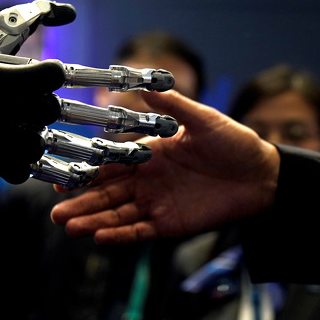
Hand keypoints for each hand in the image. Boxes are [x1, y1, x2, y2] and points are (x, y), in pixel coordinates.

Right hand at [50, 90, 279, 243]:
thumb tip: (143, 82)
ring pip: (118, 214)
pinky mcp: (170, 224)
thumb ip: (172, 104)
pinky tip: (100, 237)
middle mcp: (146, 180)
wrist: (264, 175)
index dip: (86, 171)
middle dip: (81, 202)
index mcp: (149, 153)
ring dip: (93, 220)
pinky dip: (120, 235)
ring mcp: (157, 203)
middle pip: (106, 193)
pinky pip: (140, 230)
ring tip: (69, 227)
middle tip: (56, 211)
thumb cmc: (235, 143)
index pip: (110, 163)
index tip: (61, 177)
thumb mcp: (202, 118)